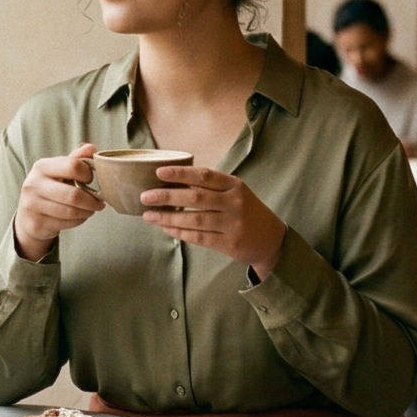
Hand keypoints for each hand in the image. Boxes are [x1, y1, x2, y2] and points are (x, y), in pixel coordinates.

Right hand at [13, 150, 101, 263]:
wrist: (28, 215)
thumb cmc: (50, 188)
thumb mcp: (60, 170)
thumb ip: (76, 158)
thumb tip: (91, 149)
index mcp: (42, 166)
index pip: (73, 166)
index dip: (88, 173)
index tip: (92, 179)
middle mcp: (33, 184)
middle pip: (73, 195)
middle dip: (92, 200)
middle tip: (100, 202)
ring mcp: (32, 205)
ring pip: (71, 212)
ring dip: (87, 212)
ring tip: (91, 209)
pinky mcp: (35, 223)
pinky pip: (66, 223)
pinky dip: (78, 221)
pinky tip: (79, 216)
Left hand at [141, 166, 287, 277]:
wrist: (271, 239)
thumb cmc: (247, 211)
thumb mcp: (236, 192)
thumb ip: (212, 187)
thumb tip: (174, 183)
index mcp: (235, 185)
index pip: (204, 176)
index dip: (181, 174)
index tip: (159, 172)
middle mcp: (234, 203)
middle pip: (196, 198)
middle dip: (168, 197)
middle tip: (145, 196)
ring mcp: (232, 225)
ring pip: (195, 220)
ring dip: (168, 217)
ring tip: (148, 215)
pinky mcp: (229, 244)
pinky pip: (199, 237)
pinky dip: (180, 233)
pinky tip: (165, 228)